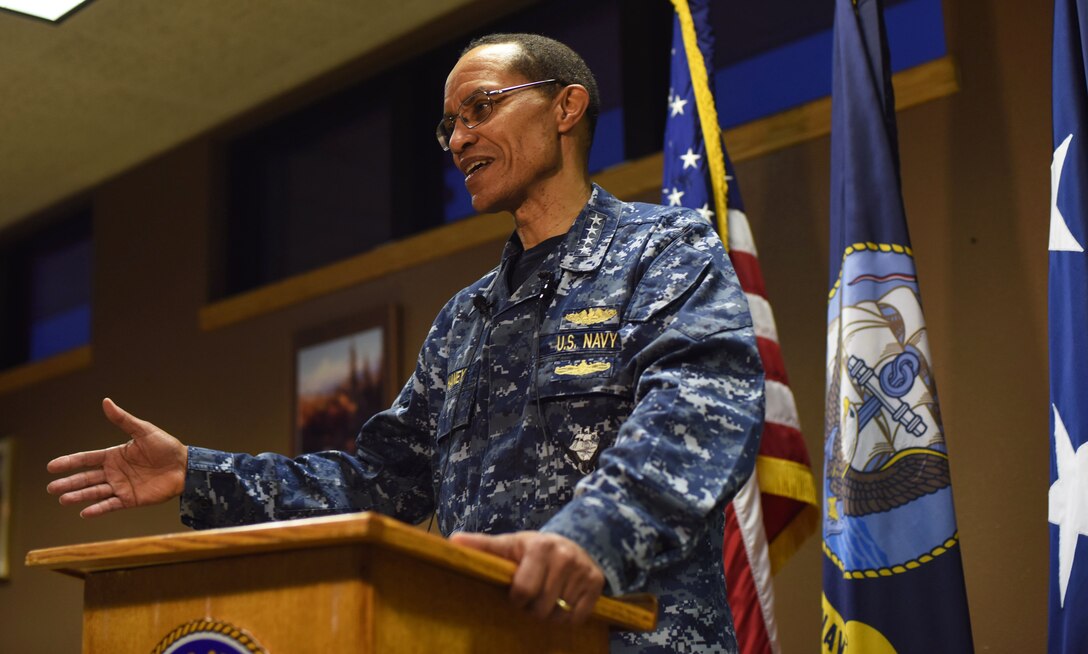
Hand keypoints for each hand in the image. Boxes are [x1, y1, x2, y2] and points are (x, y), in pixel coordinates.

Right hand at [46, 398, 187, 517]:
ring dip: (79, 496)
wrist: (185, 466)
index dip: (69, 462)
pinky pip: (110, 505)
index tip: (51, 466)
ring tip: (63, 499)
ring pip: (95, 492)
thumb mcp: (143, 431)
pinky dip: (98, 509)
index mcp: (114, 455)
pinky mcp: (130, 499)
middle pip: (86, 478)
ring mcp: (121, 486)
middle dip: (69, 482)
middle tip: (51, 488)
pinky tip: (84, 512)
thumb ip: (123, 420)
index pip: (86, 459)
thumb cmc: (166, 447)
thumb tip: (106, 401)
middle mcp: (114, 472)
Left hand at [449, 530, 604, 624]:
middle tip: (532, 598)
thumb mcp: (509, 545)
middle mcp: (564, 556)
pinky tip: (563, 602)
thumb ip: (483, 545)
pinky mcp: (597, 582)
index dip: (516, 599)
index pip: (523, 591)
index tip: (516, 593)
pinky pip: (578, 617)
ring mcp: (583, 570)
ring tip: (547, 598)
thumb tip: (452, 542)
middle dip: (533, 608)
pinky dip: (568, 618)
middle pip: (542, 607)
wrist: (571, 545)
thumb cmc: (532, 550)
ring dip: (550, 614)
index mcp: (539, 547)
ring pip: (560, 614)